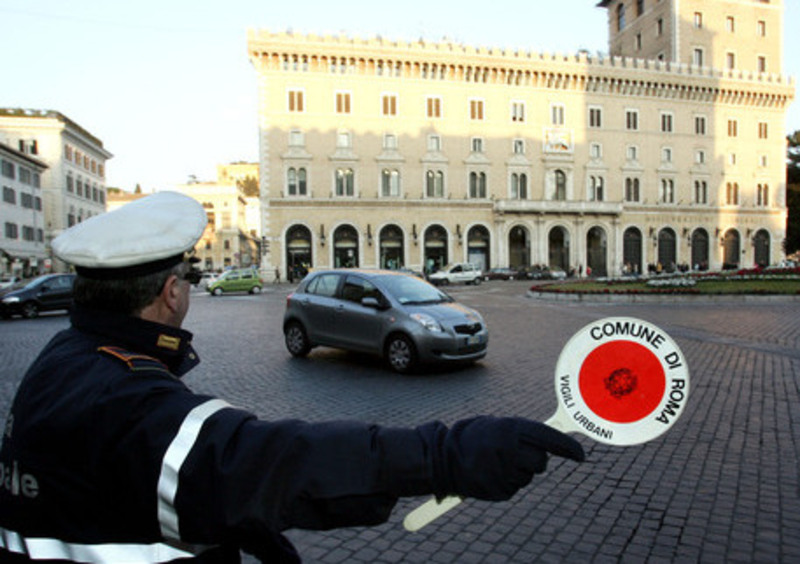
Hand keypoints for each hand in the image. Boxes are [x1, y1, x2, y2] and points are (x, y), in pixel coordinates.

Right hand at [437, 416, 583, 500]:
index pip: (548, 438)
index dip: (567, 447)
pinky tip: (490, 473)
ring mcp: (504, 472)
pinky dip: (506, 481)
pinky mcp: (499, 491)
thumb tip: (552, 442)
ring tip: (495, 461)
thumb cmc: (473, 437)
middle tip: (515, 453)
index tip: (580, 455)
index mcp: (510, 428)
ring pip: (528, 475)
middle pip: (541, 461)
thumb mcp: (496, 425)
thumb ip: (521, 433)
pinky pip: (514, 487)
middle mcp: (510, 450)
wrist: (442, 458)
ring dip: (518, 470)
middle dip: (534, 458)